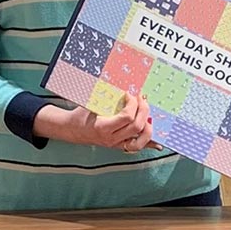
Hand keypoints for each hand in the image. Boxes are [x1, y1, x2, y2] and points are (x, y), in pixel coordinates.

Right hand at [35, 93, 160, 151]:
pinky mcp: (119, 146)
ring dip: (148, 128)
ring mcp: (116, 144)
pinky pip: (136, 148)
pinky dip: (148, 144)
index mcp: (103, 127)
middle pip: (137, 127)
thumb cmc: (80, 114)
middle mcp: (111, 139)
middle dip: (143, 110)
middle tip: (142, 98)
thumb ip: (101, 95)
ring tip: (150, 116)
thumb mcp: (88, 103)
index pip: (127, 117)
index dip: (132, 104)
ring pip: (139, 142)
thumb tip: (117, 84)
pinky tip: (158, 143)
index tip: (130, 94)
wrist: (72, 130)